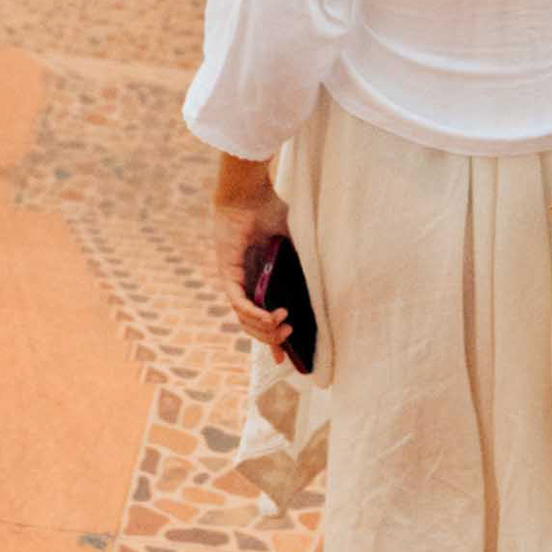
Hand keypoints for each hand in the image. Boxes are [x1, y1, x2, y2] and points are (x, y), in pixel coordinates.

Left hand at [211, 161, 289, 352]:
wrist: (252, 192)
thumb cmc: (272, 212)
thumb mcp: (296, 247)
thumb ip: (304, 268)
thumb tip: (324, 291)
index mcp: (261, 280)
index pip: (262, 318)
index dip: (272, 340)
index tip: (285, 358)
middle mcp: (246, 284)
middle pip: (253, 325)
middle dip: (271, 337)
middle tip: (290, 335)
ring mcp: (235, 280)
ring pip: (244, 319)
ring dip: (264, 329)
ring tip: (284, 327)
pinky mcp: (228, 273)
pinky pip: (238, 302)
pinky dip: (254, 314)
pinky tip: (271, 317)